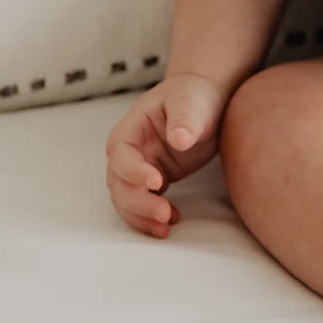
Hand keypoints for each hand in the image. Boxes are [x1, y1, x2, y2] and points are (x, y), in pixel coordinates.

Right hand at [105, 72, 228, 237]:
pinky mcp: (154, 181)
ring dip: (141, 216)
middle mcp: (130, 151)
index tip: (158, 182)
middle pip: (118, 183)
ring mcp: (140, 168)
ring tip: (166, 226)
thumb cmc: (193, 96)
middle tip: (164, 214)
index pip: (120, 154)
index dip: (133, 171)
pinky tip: (172, 220)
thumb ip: (185, 119)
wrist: (204, 101)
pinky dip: (151, 217)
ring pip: (126, 199)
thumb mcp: (191, 102)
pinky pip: (143, 204)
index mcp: (131, 128)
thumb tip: (179, 139)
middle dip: (138, 202)